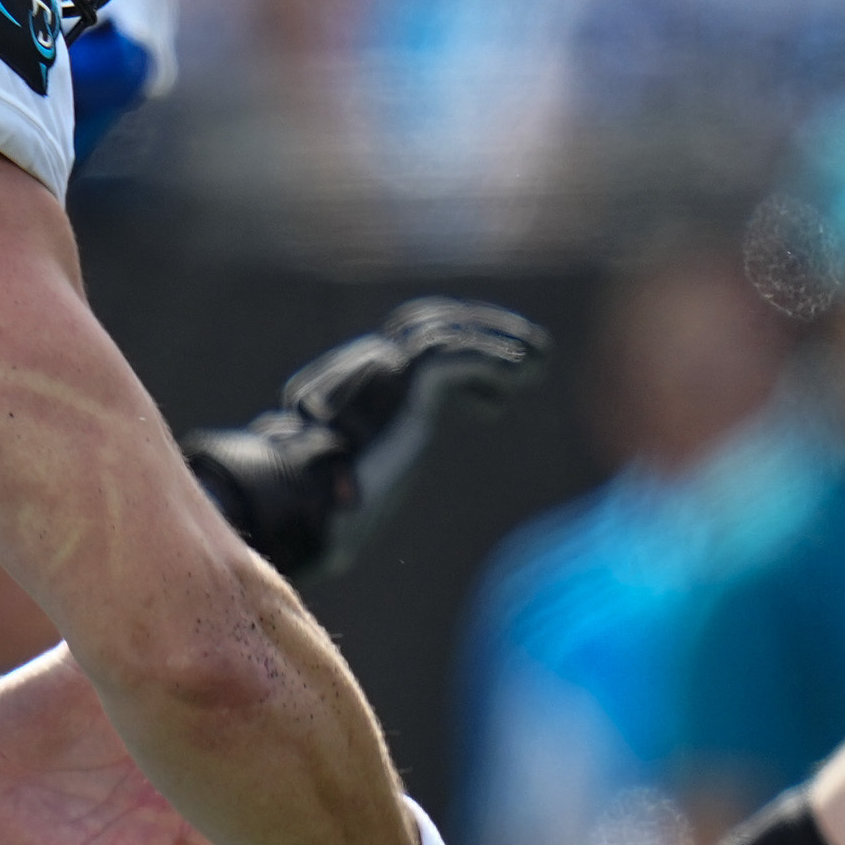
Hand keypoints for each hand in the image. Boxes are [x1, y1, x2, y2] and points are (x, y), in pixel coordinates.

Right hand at [181, 298, 550, 581]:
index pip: (407, 348)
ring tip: (540, 360)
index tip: (498, 381)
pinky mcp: (404, 386)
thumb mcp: (350, 490)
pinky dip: (493, 364)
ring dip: (500, 341)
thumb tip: (357, 519)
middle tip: (529, 349)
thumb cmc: (318, 513)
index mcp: (352, 386)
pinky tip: (522, 377)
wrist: (303, 504)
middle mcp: (366, 369)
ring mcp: (384, 373)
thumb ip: (359, 480)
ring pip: (447, 333)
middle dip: (482, 330)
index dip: (458, 353)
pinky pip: (456, 359)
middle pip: (427, 325)